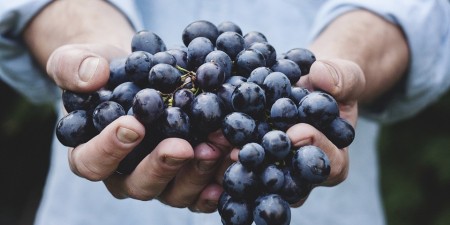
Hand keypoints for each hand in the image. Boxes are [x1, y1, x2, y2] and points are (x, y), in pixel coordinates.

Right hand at [47, 44, 233, 212]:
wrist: (138, 74)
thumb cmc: (104, 72)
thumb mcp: (78, 60)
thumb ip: (73, 67)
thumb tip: (93, 76)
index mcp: (91, 153)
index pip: (92, 162)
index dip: (110, 149)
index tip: (133, 125)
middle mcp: (125, 174)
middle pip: (139, 185)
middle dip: (162, 166)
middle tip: (182, 146)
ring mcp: (159, 179)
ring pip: (175, 192)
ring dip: (197, 173)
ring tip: (217, 147)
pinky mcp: (186, 176)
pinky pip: (201, 191)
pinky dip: (217, 181)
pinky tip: (232, 163)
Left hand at [223, 58, 364, 206]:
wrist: (307, 85)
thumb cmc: (331, 84)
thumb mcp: (345, 76)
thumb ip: (342, 77)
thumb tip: (321, 76)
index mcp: (333, 159)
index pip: (329, 164)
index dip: (315, 148)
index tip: (297, 132)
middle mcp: (302, 174)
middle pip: (288, 180)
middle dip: (268, 164)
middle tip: (246, 152)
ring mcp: (275, 170)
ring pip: (259, 177)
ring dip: (239, 164)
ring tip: (221, 149)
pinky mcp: (253, 160)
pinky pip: (240, 162)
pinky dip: (224, 151)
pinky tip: (208, 140)